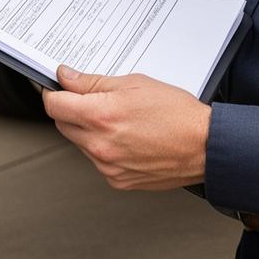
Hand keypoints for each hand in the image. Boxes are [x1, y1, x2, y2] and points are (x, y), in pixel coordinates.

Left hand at [41, 64, 210, 191]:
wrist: (205, 147)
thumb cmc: (177, 114)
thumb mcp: (134, 83)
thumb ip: (93, 82)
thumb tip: (67, 78)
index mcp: (100, 116)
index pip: (54, 105)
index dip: (53, 92)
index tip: (58, 87)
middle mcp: (99, 144)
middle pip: (63, 125)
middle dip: (71, 110)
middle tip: (92, 100)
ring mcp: (107, 166)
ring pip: (80, 143)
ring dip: (88, 130)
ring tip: (119, 120)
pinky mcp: (117, 180)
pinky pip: (97, 161)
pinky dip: (104, 148)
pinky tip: (126, 138)